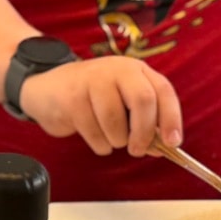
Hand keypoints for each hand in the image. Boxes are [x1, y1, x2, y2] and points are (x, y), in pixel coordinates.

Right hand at [18, 58, 182, 157]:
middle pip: (143, 100)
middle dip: (143, 133)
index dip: (172, 118)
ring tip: (109, 138)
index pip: (162, 90)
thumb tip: (164, 146)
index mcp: (134, 70)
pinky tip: (94, 136)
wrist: (47, 89)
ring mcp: (92, 80)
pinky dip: (99, 144)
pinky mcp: (72, 97)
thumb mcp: (122, 101)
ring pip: (116, 122)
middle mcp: (115, 69)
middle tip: (137, 149)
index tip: (173, 142)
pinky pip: (94, 132)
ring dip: (116, 141)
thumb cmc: (92, 98)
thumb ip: (144, 121)